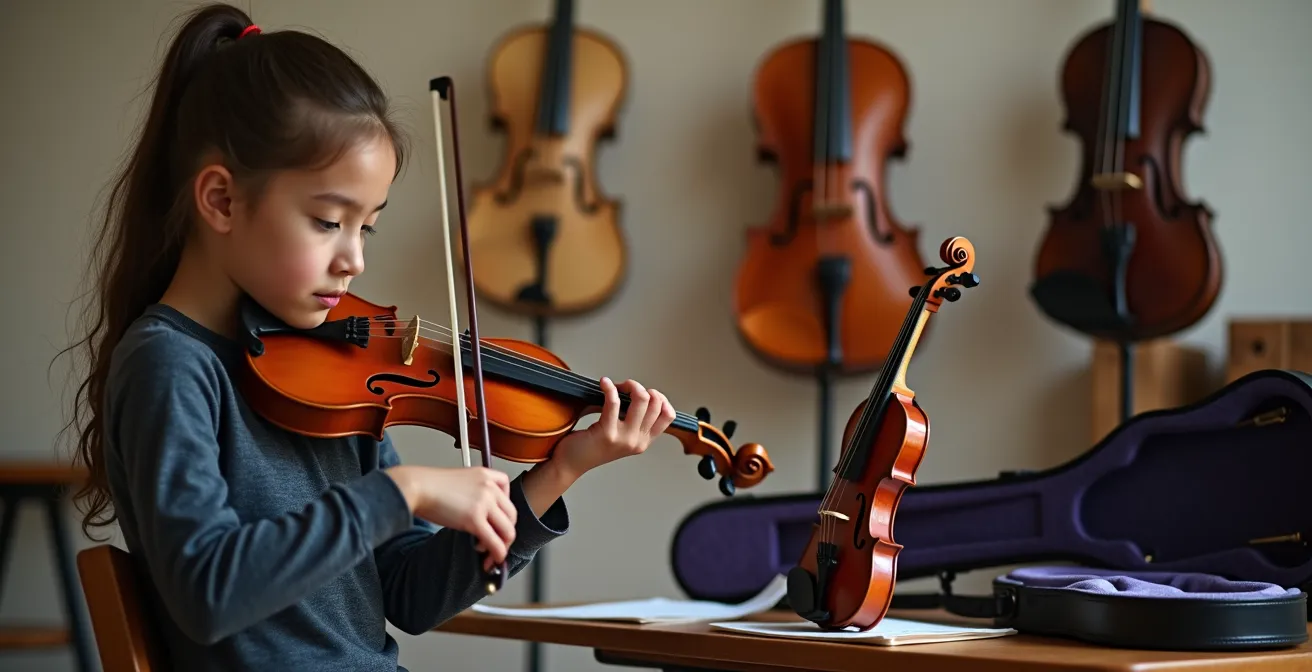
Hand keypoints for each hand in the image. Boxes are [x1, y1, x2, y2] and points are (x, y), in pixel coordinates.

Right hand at [386, 465, 515, 570]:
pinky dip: (497, 553)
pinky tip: (491, 560)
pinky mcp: (474, 519)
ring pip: (507, 530)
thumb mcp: (460, 481)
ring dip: (503, 546)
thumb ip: (474, 493)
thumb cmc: (430, 485)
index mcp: (486, 474)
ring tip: (491, 555)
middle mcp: (490, 487)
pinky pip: (494, 541)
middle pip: (512, 515)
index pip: (508, 494)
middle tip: (497, 544)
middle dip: (506, 533)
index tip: (497, 522)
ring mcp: (484, 503)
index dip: (504, 512)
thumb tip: (480, 516)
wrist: (416, 486)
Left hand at [552, 377, 676, 479]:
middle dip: (640, 387)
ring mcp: (624, 439)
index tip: (645, 392)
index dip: (660, 398)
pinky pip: (614, 402)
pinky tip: (604, 383)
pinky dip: (609, 388)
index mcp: (644, 441)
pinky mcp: (607, 433)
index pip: (668, 416)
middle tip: (625, 387)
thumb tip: (635, 390)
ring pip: (641, 399)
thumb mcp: (621, 436)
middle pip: (655, 403)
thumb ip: (633, 420)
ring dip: (629, 385)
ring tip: (616, 385)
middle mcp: (637, 441)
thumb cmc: (592, 445)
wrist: (571, 463)